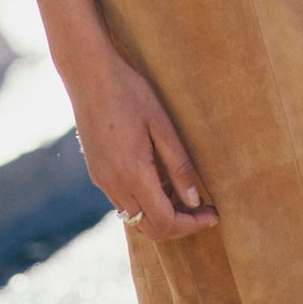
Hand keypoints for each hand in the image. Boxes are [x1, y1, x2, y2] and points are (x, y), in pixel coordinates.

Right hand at [69, 47, 218, 241]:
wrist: (89, 75)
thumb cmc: (130, 93)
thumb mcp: (162, 124)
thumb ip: (179, 166)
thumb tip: (194, 201)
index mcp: (133, 174)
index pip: (166, 222)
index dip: (192, 224)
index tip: (213, 213)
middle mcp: (114, 185)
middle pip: (150, 229)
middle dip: (179, 225)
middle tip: (202, 208)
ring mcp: (102, 181)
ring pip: (136, 218)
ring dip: (161, 214)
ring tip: (182, 188)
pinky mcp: (97, 173)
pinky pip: (124, 203)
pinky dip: (145, 201)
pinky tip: (159, 177)